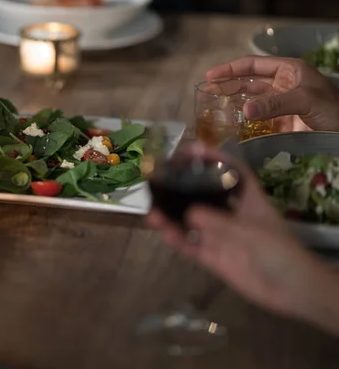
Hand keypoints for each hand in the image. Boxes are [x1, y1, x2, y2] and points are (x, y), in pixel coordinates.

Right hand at [146, 143, 334, 319]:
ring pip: (192, 222)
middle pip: (205, 195)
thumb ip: (217, 222)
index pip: (232, 172)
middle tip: (162, 178)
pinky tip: (163, 233)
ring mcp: (221, 236)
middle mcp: (232, 215)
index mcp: (249, 201)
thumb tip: (187, 213)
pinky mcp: (214, 257)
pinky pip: (191, 246)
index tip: (192, 150)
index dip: (215, 158)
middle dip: (185, 186)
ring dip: (173, 216)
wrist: (290, 290)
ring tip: (152, 211)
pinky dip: (177, 240)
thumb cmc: (278, 252)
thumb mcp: (248, 232)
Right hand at [206, 56, 338, 131]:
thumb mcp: (306, 100)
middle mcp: (282, 85)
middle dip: (227, 85)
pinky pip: (257, 120)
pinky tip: (230, 124)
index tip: (211, 75)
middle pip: (248, 82)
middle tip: (206, 92)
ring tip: (212, 107)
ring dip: (232, 103)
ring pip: (251, 100)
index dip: (231, 68)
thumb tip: (244, 109)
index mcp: (289, 70)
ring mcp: (281, 104)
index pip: (254, 65)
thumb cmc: (334, 110)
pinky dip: (243, 122)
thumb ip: (275, 104)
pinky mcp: (281, 123)